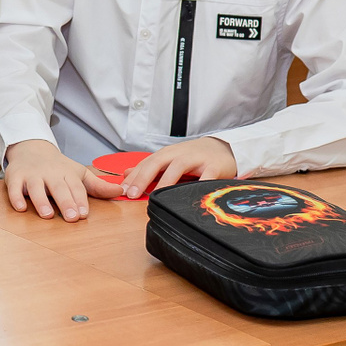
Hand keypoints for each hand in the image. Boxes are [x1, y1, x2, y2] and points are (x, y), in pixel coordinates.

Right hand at [2, 139, 120, 221]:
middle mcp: (50, 174)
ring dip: (41, 201)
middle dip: (65, 202)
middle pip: (58, 188)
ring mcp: (32, 175)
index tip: (84, 214)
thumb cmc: (57, 167)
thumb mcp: (78, 173)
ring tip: (47, 215)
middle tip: (72, 217)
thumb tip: (121, 191)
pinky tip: (20, 208)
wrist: (31, 148)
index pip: (76, 187)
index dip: (80, 200)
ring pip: (36, 188)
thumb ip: (98, 186)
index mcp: (67, 173)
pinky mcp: (15, 177)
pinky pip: (14, 188)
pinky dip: (16, 197)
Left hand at [118, 137, 236, 198]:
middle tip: (132, 193)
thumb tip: (127, 174)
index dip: (133, 177)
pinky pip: (206, 177)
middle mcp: (179, 154)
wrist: (224, 148)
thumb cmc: (194, 157)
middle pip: (157, 163)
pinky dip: (198, 185)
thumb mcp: (170, 159)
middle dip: (143, 178)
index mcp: (166, 154)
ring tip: (156, 195)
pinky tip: (191, 197)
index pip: (145, 164)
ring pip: (178, 167)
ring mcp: (197, 160)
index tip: (121, 190)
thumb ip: (149, 167)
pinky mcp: (214, 167)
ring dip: (165, 181)